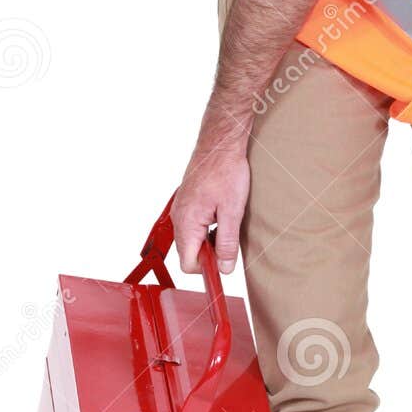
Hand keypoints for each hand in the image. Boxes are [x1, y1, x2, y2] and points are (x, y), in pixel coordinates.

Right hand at [172, 143, 249, 276]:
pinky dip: (207, 227)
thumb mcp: (232, 211)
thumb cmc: (226, 171)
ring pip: (192, 240)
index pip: (188, 264)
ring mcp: (181, 210)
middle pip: (189, 253)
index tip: (224, 263)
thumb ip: (227, 242)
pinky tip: (221, 214)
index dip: (207, 268)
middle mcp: (179, 218)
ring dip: (210, 240)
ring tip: (227, 222)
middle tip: (230, 239)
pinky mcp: (186, 203)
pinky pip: (193, 226)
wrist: (220, 143)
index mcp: (187, 223)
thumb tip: (225, 268)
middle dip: (210, 254)